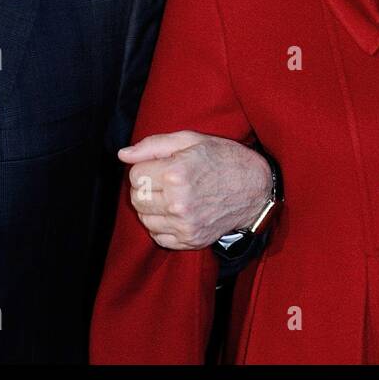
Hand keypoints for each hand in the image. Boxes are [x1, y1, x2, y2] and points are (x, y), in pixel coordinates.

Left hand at [117, 131, 272, 249]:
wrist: (256, 188)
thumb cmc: (223, 158)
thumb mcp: (191, 140)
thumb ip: (153, 145)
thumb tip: (123, 155)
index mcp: (176, 173)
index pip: (135, 175)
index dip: (144, 168)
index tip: (159, 166)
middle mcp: (178, 202)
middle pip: (137, 199)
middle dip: (145, 188)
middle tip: (162, 181)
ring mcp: (185, 224)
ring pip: (144, 219)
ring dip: (151, 208)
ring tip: (170, 197)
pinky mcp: (191, 240)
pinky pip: (158, 237)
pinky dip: (161, 226)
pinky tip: (175, 213)